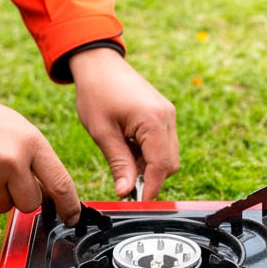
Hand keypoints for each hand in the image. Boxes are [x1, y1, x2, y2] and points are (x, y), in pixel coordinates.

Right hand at [0, 82, 80, 224]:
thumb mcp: (19, 132)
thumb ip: (37, 162)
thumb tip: (53, 197)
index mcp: (31, 143)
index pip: (60, 183)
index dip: (69, 206)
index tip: (71, 217)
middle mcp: (12, 160)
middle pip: (30, 204)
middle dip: (22, 197)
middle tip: (7, 176)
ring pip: (4, 207)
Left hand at [69, 47, 179, 199]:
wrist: (98, 62)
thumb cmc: (96, 92)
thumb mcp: (102, 132)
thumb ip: (118, 163)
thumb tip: (126, 192)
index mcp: (154, 121)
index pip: (161, 166)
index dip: (151, 189)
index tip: (138, 204)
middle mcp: (167, 117)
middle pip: (170, 164)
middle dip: (150, 178)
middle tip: (124, 181)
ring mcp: (168, 114)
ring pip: (168, 155)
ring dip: (148, 166)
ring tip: (121, 157)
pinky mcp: (163, 114)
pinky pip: (163, 143)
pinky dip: (148, 153)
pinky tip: (127, 146)